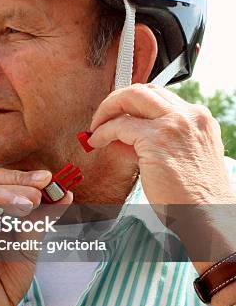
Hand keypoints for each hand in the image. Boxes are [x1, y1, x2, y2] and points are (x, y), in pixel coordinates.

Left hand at [88, 83, 234, 205]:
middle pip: (143, 90)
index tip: (118, 115)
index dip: (133, 103)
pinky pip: (119, 126)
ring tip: (96, 128)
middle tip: (102, 116)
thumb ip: (158, 140)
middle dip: (117, 99)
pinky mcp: (156, 139)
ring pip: (130, 98)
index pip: (159, 96)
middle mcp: (189, 116)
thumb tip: (124, 136)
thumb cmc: (195, 196)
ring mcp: (174, 125)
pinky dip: (103, 131)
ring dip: (107, 110)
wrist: (209, 215)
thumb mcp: (183, 157)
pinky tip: (97, 141)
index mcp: (199, 119)